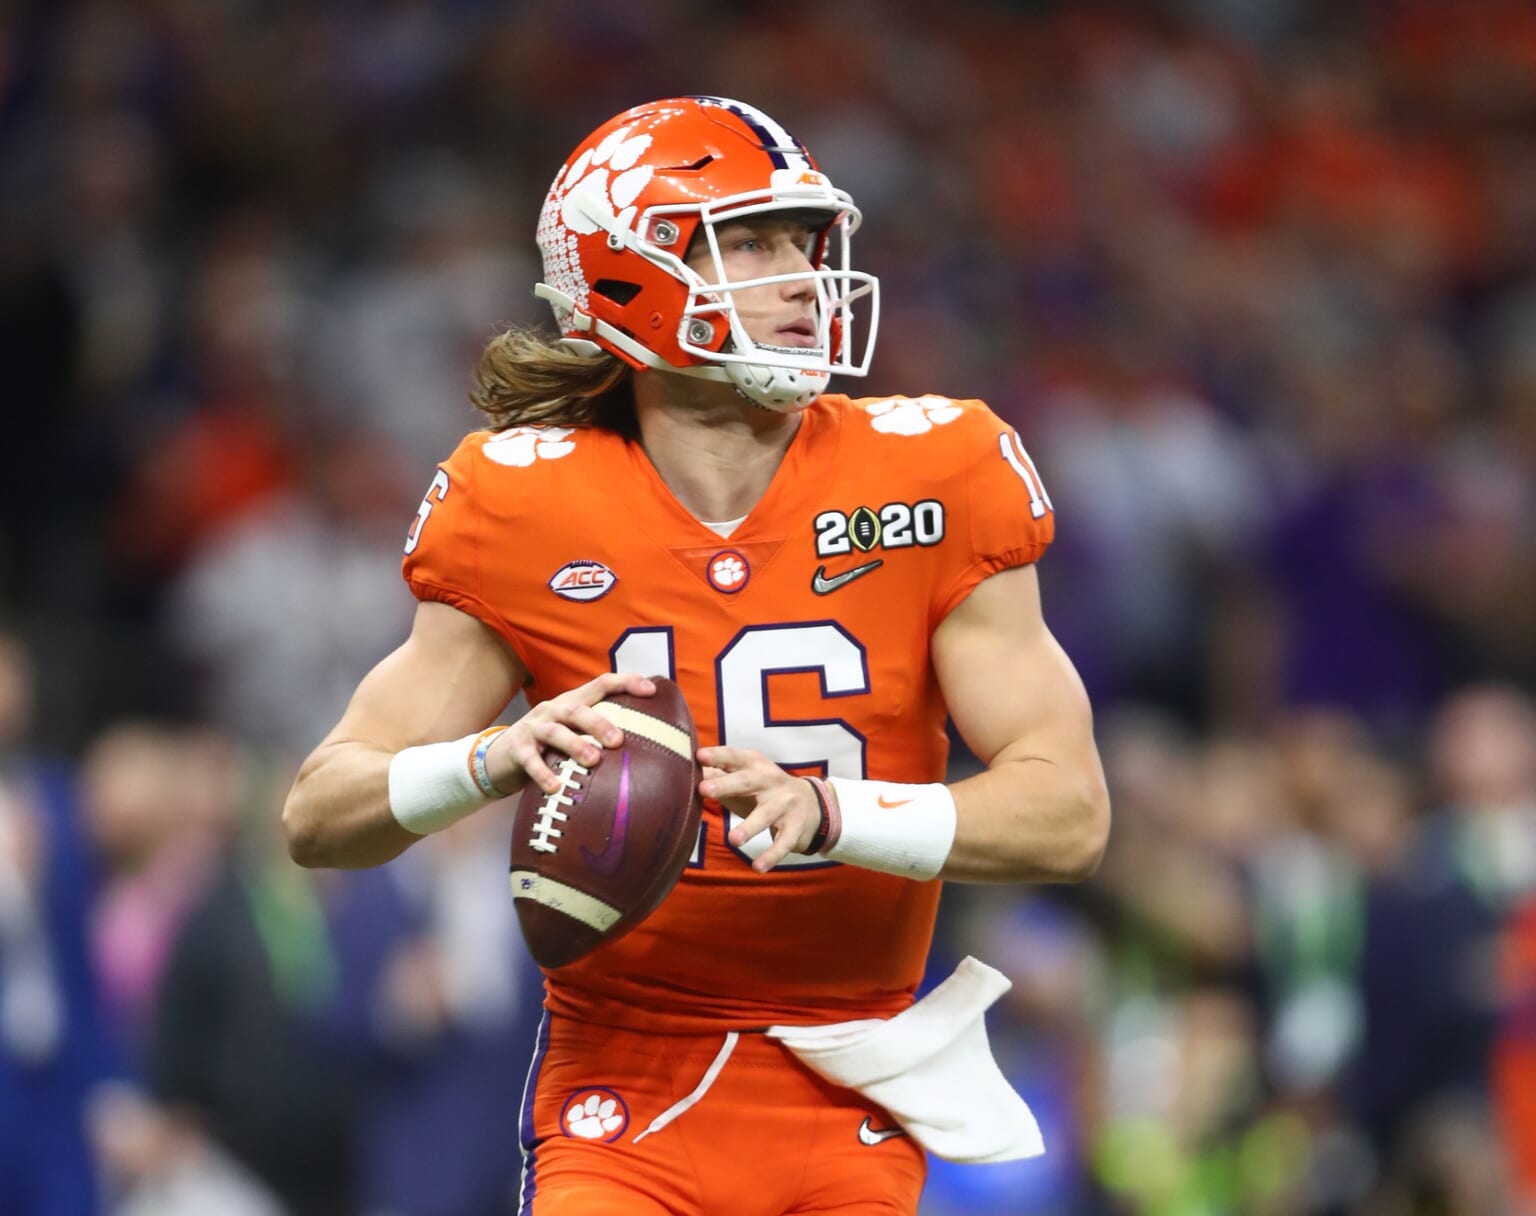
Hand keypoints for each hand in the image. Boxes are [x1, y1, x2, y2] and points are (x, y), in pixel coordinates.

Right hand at [486, 673, 654, 795]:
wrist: (500, 756)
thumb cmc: (549, 745)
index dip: (626, 682)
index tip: (651, 690)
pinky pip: (531, 760)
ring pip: (556, 732)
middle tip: (618, 740)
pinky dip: (543, 774)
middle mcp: (553, 709)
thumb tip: (645, 747)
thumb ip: (599, 734)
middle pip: (578, 710)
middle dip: (599, 723)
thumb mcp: (573, 732)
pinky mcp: (517, 748)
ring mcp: (534, 727)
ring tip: (593, 760)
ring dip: (575, 745)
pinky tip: (556, 787)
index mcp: (572, 702)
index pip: (601, 684)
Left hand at [698, 746, 819, 872]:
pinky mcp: (796, 827)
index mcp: (755, 764)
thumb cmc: (765, 791)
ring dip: (749, 827)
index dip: (717, 756)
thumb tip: (684, 768)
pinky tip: (757, 867)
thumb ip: (718, 773)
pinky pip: (783, 843)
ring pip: (766, 815)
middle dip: (726, 785)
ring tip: (733, 840)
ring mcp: (785, 803)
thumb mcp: (745, 778)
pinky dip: (771, 855)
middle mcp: (771, 780)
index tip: (699, 756)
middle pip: (747, 781)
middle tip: (703, 789)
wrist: (814, 805)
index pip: (734, 757)